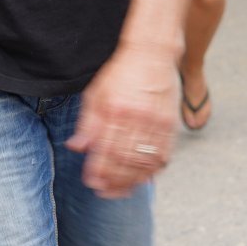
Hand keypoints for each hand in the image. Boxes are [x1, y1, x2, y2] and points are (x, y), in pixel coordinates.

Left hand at [65, 48, 176, 197]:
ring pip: (145, 160)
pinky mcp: (170, 123)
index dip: (99, 170)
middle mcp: (137, 118)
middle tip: (104, 192)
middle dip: (113, 180)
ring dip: (132, 180)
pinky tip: (143, 179)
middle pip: (125, 159)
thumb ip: (87, 123)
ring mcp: (156, 122)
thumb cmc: (121, 73)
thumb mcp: (95, 93)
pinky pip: (163, 154)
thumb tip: (76, 147)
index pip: (106, 149)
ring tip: (120, 191)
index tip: (91, 182)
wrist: (152, 53)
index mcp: (116, 110)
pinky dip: (152, 170)